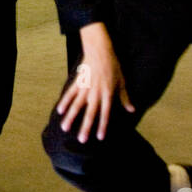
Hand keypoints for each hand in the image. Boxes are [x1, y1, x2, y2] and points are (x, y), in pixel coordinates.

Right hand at [55, 23, 133, 142]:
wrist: (100, 51)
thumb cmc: (113, 66)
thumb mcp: (122, 82)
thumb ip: (125, 97)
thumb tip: (132, 110)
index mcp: (108, 94)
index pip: (105, 114)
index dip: (102, 126)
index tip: (99, 137)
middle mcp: (96, 93)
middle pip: (90, 113)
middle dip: (85, 127)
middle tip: (81, 140)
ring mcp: (85, 88)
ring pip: (77, 105)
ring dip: (71, 117)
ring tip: (64, 128)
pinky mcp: (78, 82)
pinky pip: (70, 94)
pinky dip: (64, 101)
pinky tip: (60, 110)